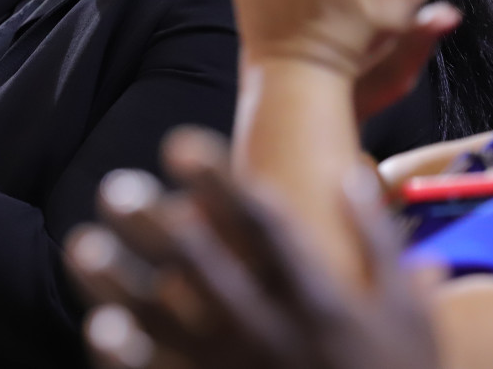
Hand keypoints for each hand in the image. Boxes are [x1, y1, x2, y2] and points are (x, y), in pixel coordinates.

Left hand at [66, 128, 441, 368]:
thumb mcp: (409, 316)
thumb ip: (380, 242)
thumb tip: (352, 172)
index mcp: (320, 298)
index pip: (264, 227)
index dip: (219, 183)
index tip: (178, 144)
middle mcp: (275, 332)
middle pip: (205, 270)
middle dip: (157, 229)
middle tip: (114, 188)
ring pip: (170, 326)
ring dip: (123, 287)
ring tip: (82, 247)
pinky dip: (131, 357)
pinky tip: (98, 325)